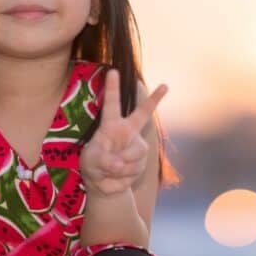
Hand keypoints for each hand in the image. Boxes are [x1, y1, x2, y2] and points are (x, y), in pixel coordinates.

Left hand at [79, 68, 167, 196]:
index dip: (112, 88)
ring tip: (109, 170)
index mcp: (111, 125)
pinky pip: (134, 168)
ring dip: (120, 166)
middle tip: (165, 86)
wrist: (104, 185)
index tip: (113, 71)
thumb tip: (119, 164)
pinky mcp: (142, 161)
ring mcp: (136, 147)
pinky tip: (117, 177)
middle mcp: (127, 132)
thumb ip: (103, 160)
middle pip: (142, 115)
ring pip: (135, 154)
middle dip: (154, 100)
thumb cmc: (93, 165)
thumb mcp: (90, 161)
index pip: (112, 104)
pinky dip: (122, 176)